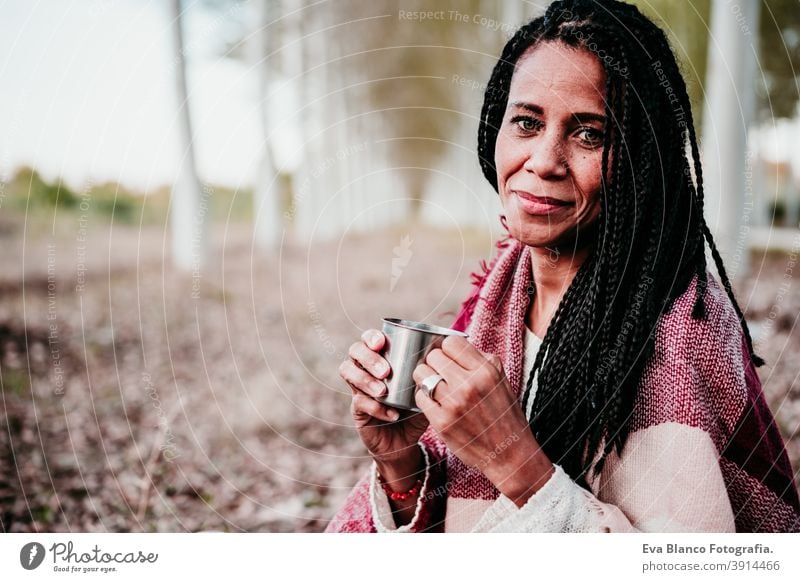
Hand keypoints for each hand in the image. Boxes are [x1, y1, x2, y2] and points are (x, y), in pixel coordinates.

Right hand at [339, 329, 429, 469]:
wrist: (405, 441)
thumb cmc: (415, 408)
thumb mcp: (424, 389)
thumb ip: (427, 375)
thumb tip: (440, 358)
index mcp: (381, 358)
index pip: (368, 339)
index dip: (370, 337)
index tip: (381, 343)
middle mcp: (366, 369)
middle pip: (354, 351)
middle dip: (368, 358)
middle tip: (385, 371)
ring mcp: (359, 388)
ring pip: (348, 371)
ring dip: (366, 379)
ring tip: (383, 391)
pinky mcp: (357, 409)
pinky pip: (359, 401)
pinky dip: (375, 407)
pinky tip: (392, 414)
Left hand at [412, 335, 553, 505]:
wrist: (509, 454)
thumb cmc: (504, 415)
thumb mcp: (500, 380)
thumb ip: (479, 359)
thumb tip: (454, 344)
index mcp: (486, 370)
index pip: (450, 342)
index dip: (446, 349)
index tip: (448, 358)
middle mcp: (470, 384)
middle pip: (433, 356)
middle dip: (434, 363)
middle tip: (440, 374)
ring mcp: (454, 403)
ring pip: (421, 374)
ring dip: (425, 379)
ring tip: (434, 387)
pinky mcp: (442, 422)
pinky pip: (419, 397)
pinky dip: (424, 398)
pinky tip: (434, 403)